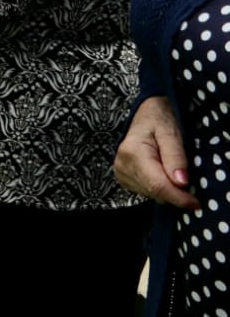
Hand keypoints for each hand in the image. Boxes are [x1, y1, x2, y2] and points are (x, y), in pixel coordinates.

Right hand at [115, 95, 199, 210]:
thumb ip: (176, 157)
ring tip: (174, 171)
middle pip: (154, 192)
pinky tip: (164, 173)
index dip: (178, 197)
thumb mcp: (171, 133)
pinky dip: (160, 188)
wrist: (145, 114)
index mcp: (133, 153)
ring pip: (151, 194)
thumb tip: (181, 182)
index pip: (157, 185)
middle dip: (176, 193)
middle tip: (191, 183)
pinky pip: (146, 192)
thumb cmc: (159, 120)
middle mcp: (122, 165)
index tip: (196, 202)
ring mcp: (120, 172)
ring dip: (168, 189)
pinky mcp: (123, 177)